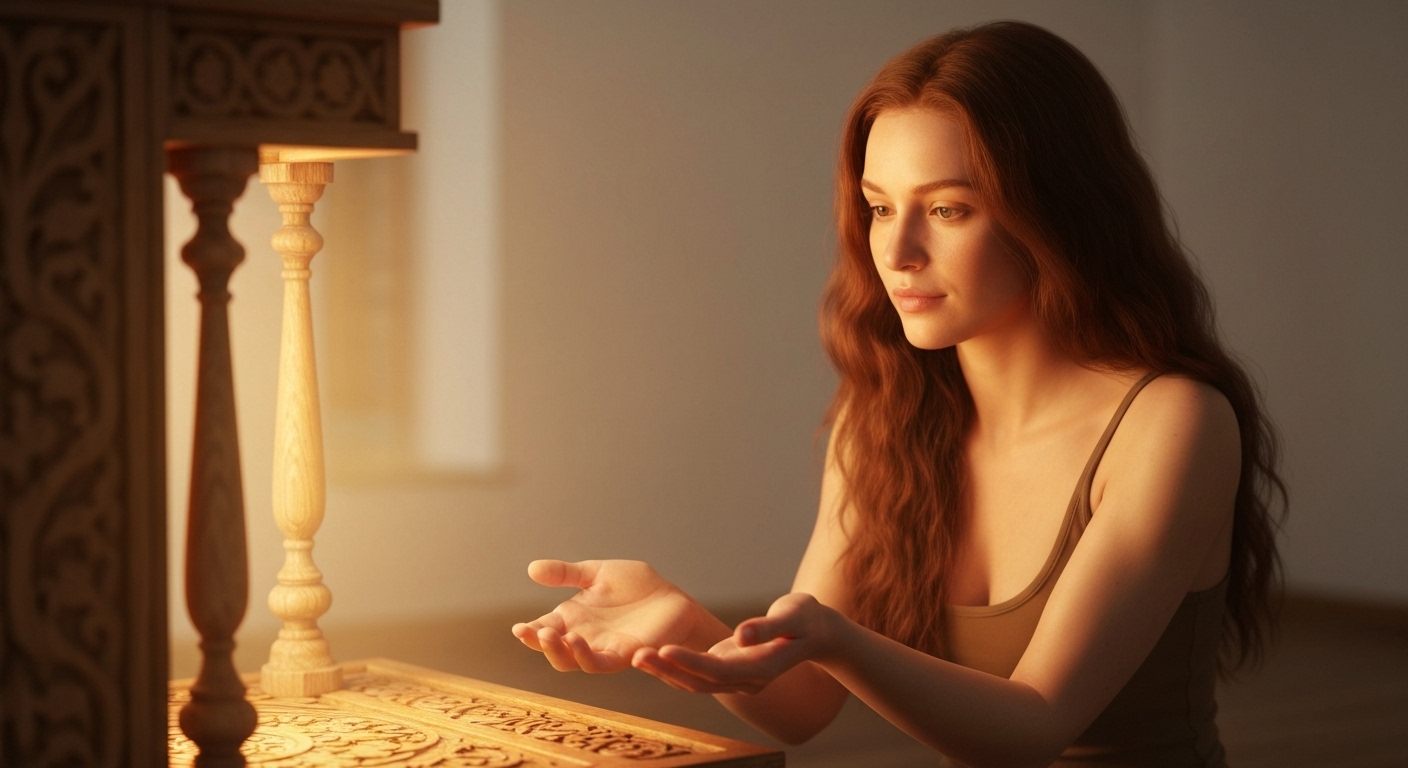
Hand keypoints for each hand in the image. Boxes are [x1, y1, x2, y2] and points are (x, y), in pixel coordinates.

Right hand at [512, 560, 719, 673]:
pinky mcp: (625, 654)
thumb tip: (531, 569)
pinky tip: (580, 642)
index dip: (529, 633)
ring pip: (575, 661)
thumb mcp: (597, 572)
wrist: (670, 595)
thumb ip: (566, 573)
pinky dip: (589, 657)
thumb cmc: (635, 586)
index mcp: (573, 617)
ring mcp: (603, 648)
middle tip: (538, 632)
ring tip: (559, 636)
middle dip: (542, 645)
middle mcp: (584, 636)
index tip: (519, 628)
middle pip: (555, 651)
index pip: (544, 629)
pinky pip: (603, 662)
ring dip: (563, 652)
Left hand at [632, 592, 842, 693]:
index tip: (664, 649)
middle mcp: (747, 680)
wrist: (817, 633)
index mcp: (761, 668)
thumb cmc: (806, 619)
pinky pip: (698, 675)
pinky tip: (654, 657)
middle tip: (637, 655)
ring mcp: (737, 678)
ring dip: (666, 672)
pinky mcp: (729, 670)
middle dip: (668, 670)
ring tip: (637, 657)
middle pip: (701, 681)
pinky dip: (675, 668)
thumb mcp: (793, 616)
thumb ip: (767, 627)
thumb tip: (741, 635)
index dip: (690, 662)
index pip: (719, 670)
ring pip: (696, 682)